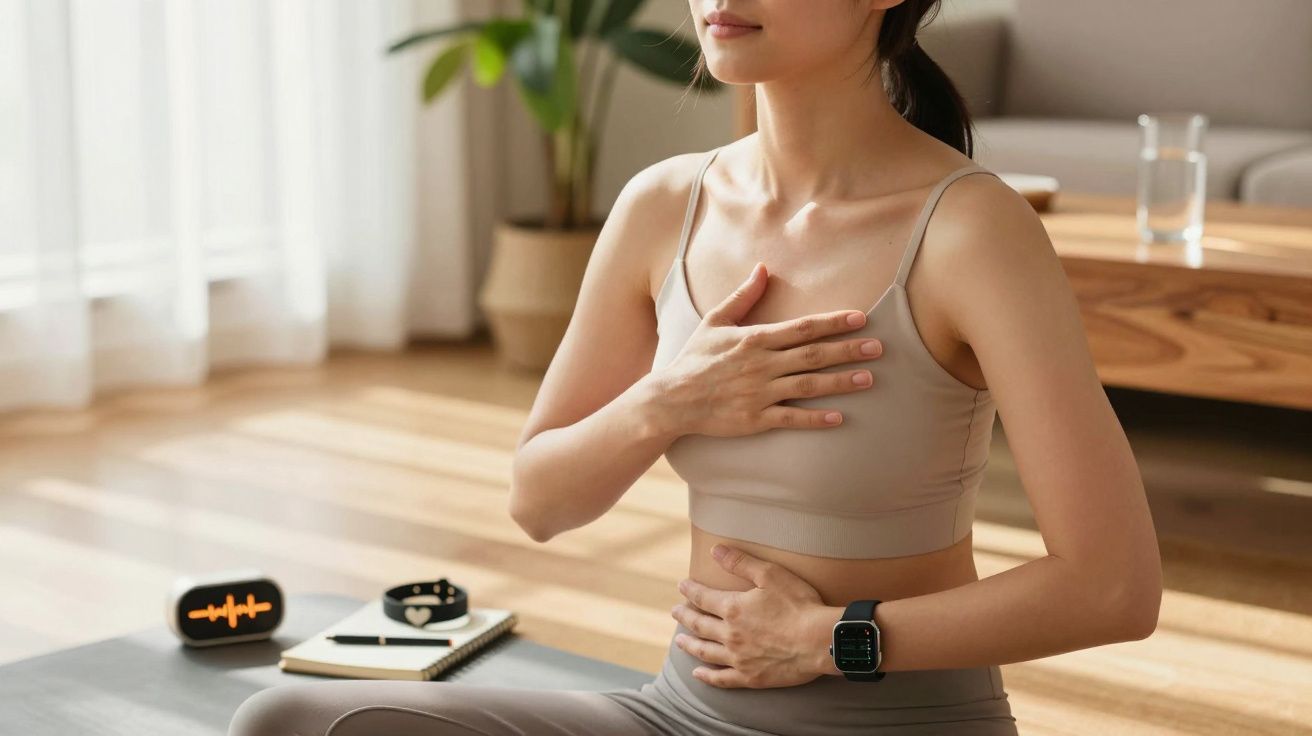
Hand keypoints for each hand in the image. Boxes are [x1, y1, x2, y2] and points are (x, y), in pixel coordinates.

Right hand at [655, 262, 883, 438]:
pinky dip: (815, 419)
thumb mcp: (715, 322)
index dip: (833, 322)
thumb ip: (743, 296)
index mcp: (755, 339)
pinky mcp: (755, 418)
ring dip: (840, 382)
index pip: (802, 328)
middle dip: (848, 350)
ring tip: (869, 379)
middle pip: (813, 355)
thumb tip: (763, 269)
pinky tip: (838, 418)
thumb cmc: (694, 358)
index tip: (860, 317)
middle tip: (878, 347)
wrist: (671, 399)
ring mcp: (759, 393)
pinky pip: (791, 418)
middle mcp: (761, 365)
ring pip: (808, 385)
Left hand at [670, 543, 830, 688]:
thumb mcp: (771, 575)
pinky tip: (698, 673)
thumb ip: (741, 562)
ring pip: (705, 651)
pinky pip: (722, 678)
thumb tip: (715, 550)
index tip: (682, 586)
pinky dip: (707, 676)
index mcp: (733, 608)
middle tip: (675, 612)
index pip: (703, 597)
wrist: (820, 641)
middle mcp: (730, 634)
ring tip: (679, 641)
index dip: (690, 590)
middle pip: (699, 625)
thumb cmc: (799, 604)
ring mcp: (738, 658)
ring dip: (689, 645)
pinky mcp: (750, 677)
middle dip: (684, 616)